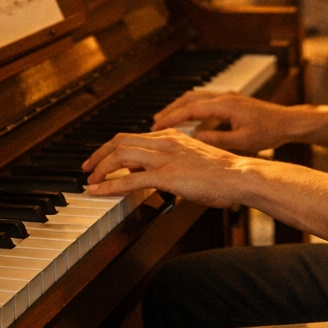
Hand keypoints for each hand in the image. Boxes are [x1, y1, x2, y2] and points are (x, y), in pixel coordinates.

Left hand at [81, 128, 255, 206]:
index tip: (102, 159)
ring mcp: (166, 157)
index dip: (112, 148)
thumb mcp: (192, 164)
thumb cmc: (224, 174)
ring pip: (121, 156)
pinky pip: (131, 180)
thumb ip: (170, 166)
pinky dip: (109, 185)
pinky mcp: (168, 175)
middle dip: (99, 154)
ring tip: (90, 180)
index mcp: (172, 137)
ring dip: (100, 168)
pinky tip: (98, 191)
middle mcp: (166, 142)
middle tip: (87, 167)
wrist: (241, 175)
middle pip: (120, 141)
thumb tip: (148, 176)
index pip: (133, 137)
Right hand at [149, 91, 309, 153]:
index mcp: (225, 105)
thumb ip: (218, 140)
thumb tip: (195, 139)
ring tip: (165, 119)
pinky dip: (190, 106)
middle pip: (189, 99)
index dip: (171, 117)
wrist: (288, 121)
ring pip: (195, 97)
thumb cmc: (269, 132)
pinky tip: (187, 117)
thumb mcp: (243, 142)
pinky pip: (204, 100)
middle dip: (170, 110)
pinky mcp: (231, 100)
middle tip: (154, 123)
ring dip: (179, 106)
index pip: (190, 109)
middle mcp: (224, 97)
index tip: (157, 126)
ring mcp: (227, 97)